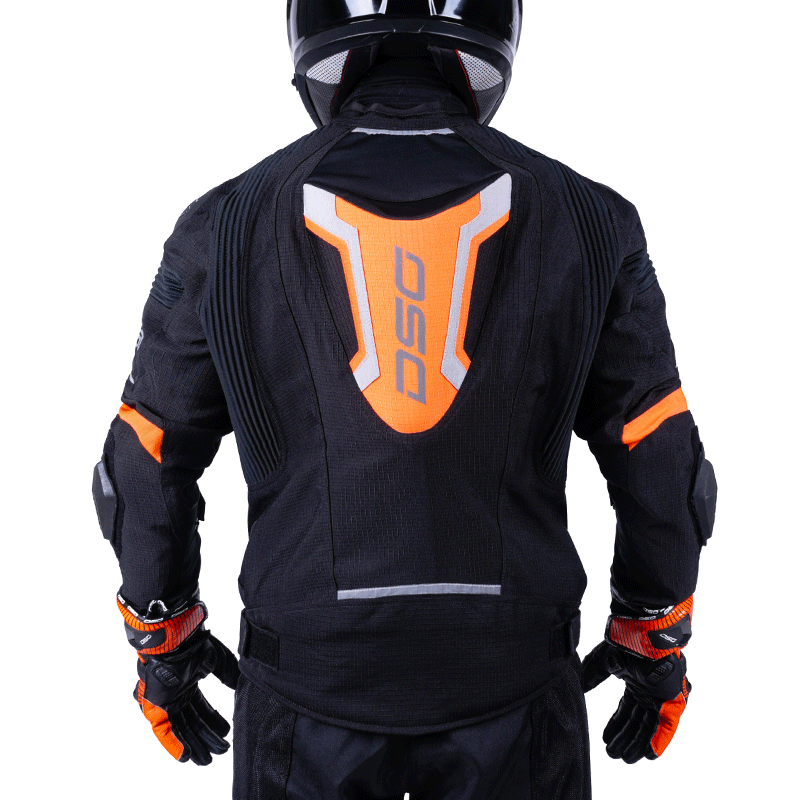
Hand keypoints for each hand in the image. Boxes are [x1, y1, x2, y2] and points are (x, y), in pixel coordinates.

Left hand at [118, 595, 239, 764]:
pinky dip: (174, 744)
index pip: (201, 707)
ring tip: (206, 760)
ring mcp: (165, 700)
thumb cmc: (194, 643)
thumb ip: (229, 674)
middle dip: (206, 737)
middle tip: (219, 751)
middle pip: (192, 721)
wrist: (175, 637)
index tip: (226, 732)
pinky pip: (164, 730)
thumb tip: (243, 684)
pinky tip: (186, 756)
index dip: (214, 721)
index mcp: (188, 680)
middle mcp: (176, 692)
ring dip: (193, 744)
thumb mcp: (218, 660)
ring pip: (180, 728)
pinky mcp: (156, 705)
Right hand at [582, 641, 689, 763]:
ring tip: (626, 759)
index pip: (625, 710)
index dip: (615, 725)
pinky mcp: (672, 700)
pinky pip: (666, 725)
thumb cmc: (625, 643)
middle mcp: (649, 692)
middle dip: (625, 738)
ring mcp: (661, 697)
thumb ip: (592, 676)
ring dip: (638, 743)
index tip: (605, 739)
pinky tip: (648, 755)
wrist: (643, 636)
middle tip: (613, 754)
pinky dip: (658, 740)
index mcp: (635, 682)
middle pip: (636, 721)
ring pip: (650, 726)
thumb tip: (578, 688)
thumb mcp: (603, 662)